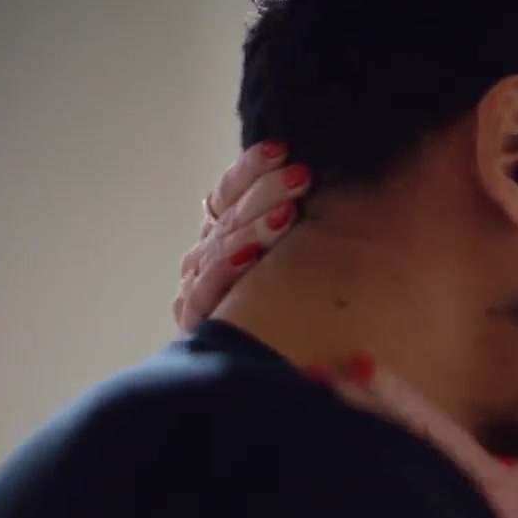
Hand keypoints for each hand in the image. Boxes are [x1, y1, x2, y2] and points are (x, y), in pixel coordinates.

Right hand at [174, 141, 310, 331]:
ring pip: (218, 247)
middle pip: (229, 215)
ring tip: (286, 212)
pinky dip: (225, 271)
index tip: (281, 149)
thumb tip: (322, 176)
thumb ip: (294, 217)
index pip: (229, 190)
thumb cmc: (294, 308)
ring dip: (252, 227)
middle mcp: (207, 253)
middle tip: (300, 176)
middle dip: (264, 191)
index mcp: (225, 229)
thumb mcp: (297, 258)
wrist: (270, 367)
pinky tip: (249, 257)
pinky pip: (204, 291)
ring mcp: (198, 284)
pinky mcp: (195, 319)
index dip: (251, 169)